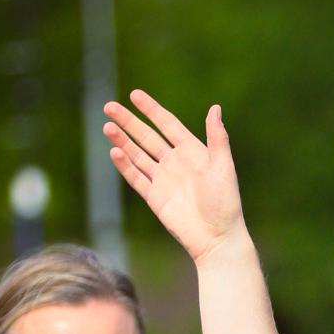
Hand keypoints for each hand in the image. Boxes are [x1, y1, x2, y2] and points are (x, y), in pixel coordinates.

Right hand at [102, 90, 245, 264]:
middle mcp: (175, 162)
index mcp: (192, 151)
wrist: (217, 238)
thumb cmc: (226, 203)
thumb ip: (217, 138)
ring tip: (107, 127)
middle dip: (128, 122)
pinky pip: (136, 177)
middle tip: (109, 107)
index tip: (134, 95)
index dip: (151, 110)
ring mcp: (163, 179)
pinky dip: (125, 165)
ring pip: (137, 154)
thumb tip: (215, 107)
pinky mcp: (155, 197)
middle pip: (146, 136)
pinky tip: (114, 152)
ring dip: (122, 141)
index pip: (167, 124)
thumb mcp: (223, 167)